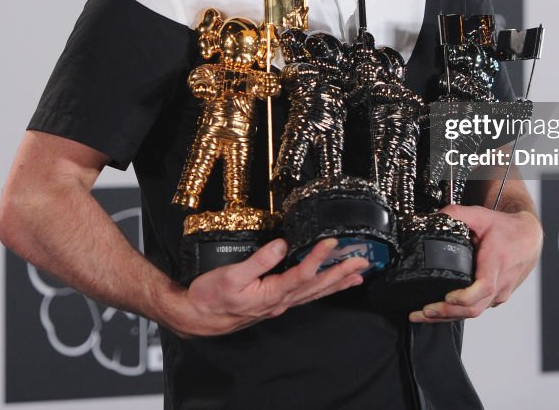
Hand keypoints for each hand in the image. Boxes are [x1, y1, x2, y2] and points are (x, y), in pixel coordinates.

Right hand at [165, 237, 366, 336]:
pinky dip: (321, 289)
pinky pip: (304, 295)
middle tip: (362, 262)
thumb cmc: (210, 297)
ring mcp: (278, 304)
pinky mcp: (274, 302)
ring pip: (314, 293)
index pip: (302, 274)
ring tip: (356, 275)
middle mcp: (279, 301)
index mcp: (271, 294)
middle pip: (316, 286)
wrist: (196, 316)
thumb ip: (259, 260)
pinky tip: (329, 284)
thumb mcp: (231, 275)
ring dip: (336, 283)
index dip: (319, 258)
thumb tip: (281, 244)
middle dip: (340, 273)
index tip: (332, 242)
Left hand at [409, 204, 541, 322]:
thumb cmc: (506, 228)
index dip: (465, 296)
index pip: (484, 287)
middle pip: (475, 308)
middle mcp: (500, 282)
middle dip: (447, 312)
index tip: (447, 296)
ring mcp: (500, 293)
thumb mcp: (481, 215)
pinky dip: (459, 312)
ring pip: (475, 312)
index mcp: (496, 263)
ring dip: (449, 315)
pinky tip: (442, 311)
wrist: (529, 238)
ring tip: (424, 314)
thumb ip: (457, 214)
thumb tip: (433, 217)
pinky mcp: (497, 297)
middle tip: (423, 311)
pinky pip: (478, 309)